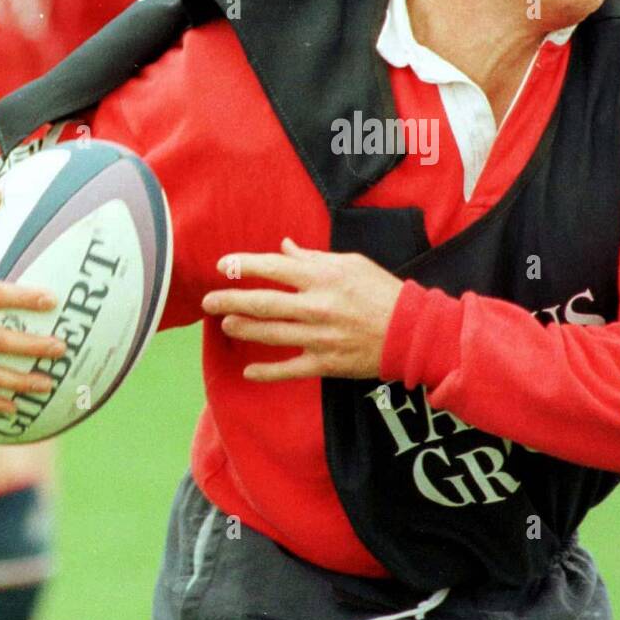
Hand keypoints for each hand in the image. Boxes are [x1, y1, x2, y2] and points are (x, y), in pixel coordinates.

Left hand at [201, 238, 403, 381]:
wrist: (410, 332)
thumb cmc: (382, 292)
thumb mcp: (351, 264)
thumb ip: (314, 258)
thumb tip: (284, 248)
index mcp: (323, 278)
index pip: (274, 268)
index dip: (244, 266)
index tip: (223, 266)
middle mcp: (317, 306)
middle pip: (263, 302)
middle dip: (230, 299)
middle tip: (208, 299)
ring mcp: (319, 337)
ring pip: (271, 334)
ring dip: (243, 328)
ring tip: (226, 323)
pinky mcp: (326, 363)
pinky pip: (289, 369)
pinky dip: (267, 371)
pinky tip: (248, 370)